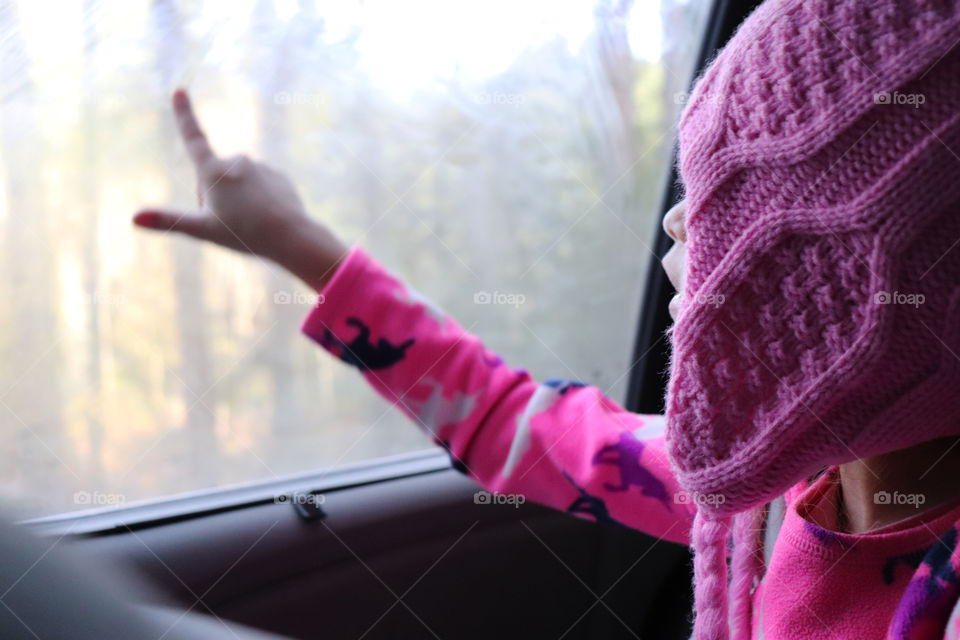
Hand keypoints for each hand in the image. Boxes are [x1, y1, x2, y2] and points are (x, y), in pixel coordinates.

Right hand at [133, 89, 347, 289]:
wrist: (293, 237)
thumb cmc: (246, 234)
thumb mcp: (203, 230)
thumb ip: (169, 221)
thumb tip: (134, 218)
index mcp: (214, 170)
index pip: (193, 137)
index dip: (184, 115)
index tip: (179, 90)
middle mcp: (237, 161)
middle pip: (213, 178)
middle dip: (214, 196)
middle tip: (230, 222)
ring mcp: (261, 167)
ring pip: (237, 185)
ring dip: (237, 200)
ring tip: (251, 222)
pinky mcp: (278, 177)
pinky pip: (259, 188)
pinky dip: (258, 201)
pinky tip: (267, 218)